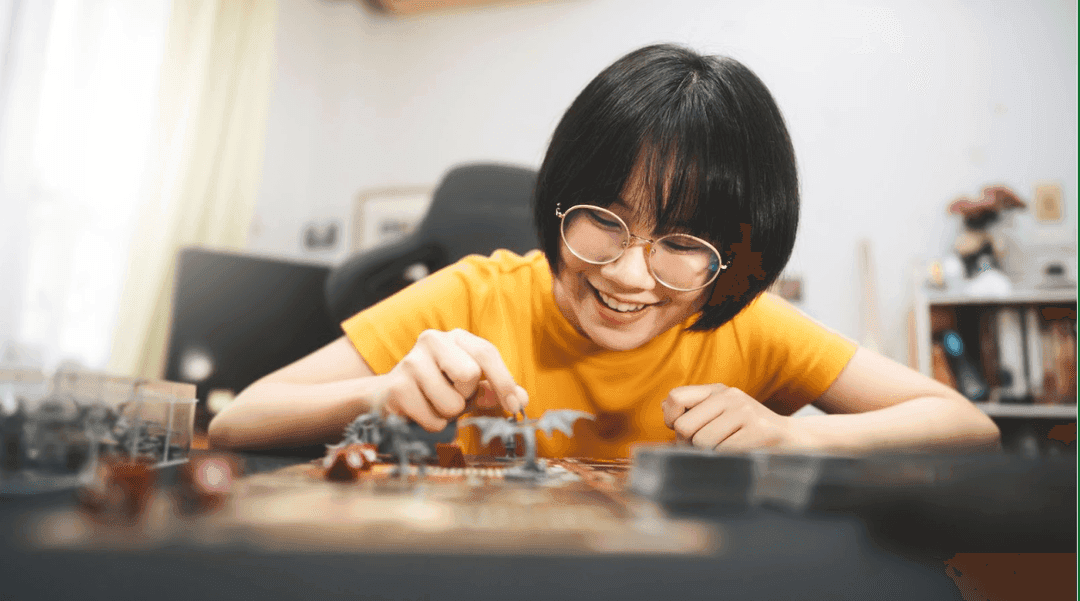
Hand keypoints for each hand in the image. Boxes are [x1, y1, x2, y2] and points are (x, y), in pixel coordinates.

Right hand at [379, 329, 527, 430]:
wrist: (389, 397)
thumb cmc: (437, 389)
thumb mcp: (469, 387)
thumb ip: (495, 390)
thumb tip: (522, 399)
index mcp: (455, 337)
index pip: (486, 353)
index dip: (504, 381)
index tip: (516, 407)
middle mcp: (432, 340)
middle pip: (470, 374)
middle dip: (466, 396)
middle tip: (453, 396)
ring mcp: (411, 362)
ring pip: (451, 402)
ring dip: (448, 414)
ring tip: (435, 404)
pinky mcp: (396, 387)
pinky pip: (433, 419)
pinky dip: (433, 424)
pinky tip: (421, 412)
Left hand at [661, 384, 807, 451]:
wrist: (794, 440)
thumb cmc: (748, 433)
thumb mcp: (720, 415)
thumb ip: (692, 412)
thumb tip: (665, 409)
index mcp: (717, 390)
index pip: (675, 398)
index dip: (672, 420)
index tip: (683, 432)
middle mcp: (730, 396)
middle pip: (685, 428)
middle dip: (690, 445)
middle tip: (707, 448)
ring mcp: (745, 411)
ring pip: (702, 443)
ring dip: (709, 455)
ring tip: (727, 451)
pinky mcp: (758, 430)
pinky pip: (723, 452)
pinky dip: (725, 460)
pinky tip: (739, 455)